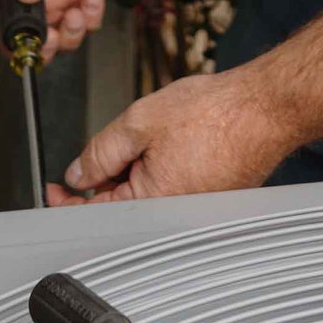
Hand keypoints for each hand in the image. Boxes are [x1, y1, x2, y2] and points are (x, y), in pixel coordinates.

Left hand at [45, 69, 297, 203]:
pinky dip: (163, 168)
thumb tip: (78, 174)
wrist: (266, 107)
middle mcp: (174, 215)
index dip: (68, 198)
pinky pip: (173, 190)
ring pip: (147, 194)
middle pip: (122, 203)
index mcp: (151, 201)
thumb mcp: (140, 121)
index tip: (57, 187)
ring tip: (159, 131)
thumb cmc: (216, 112)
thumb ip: (101, 151)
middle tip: (120, 140)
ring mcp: (195, 209)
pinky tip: (177, 141)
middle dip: (110, 173)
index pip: (95, 211)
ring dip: (138, 168)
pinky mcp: (212, 199)